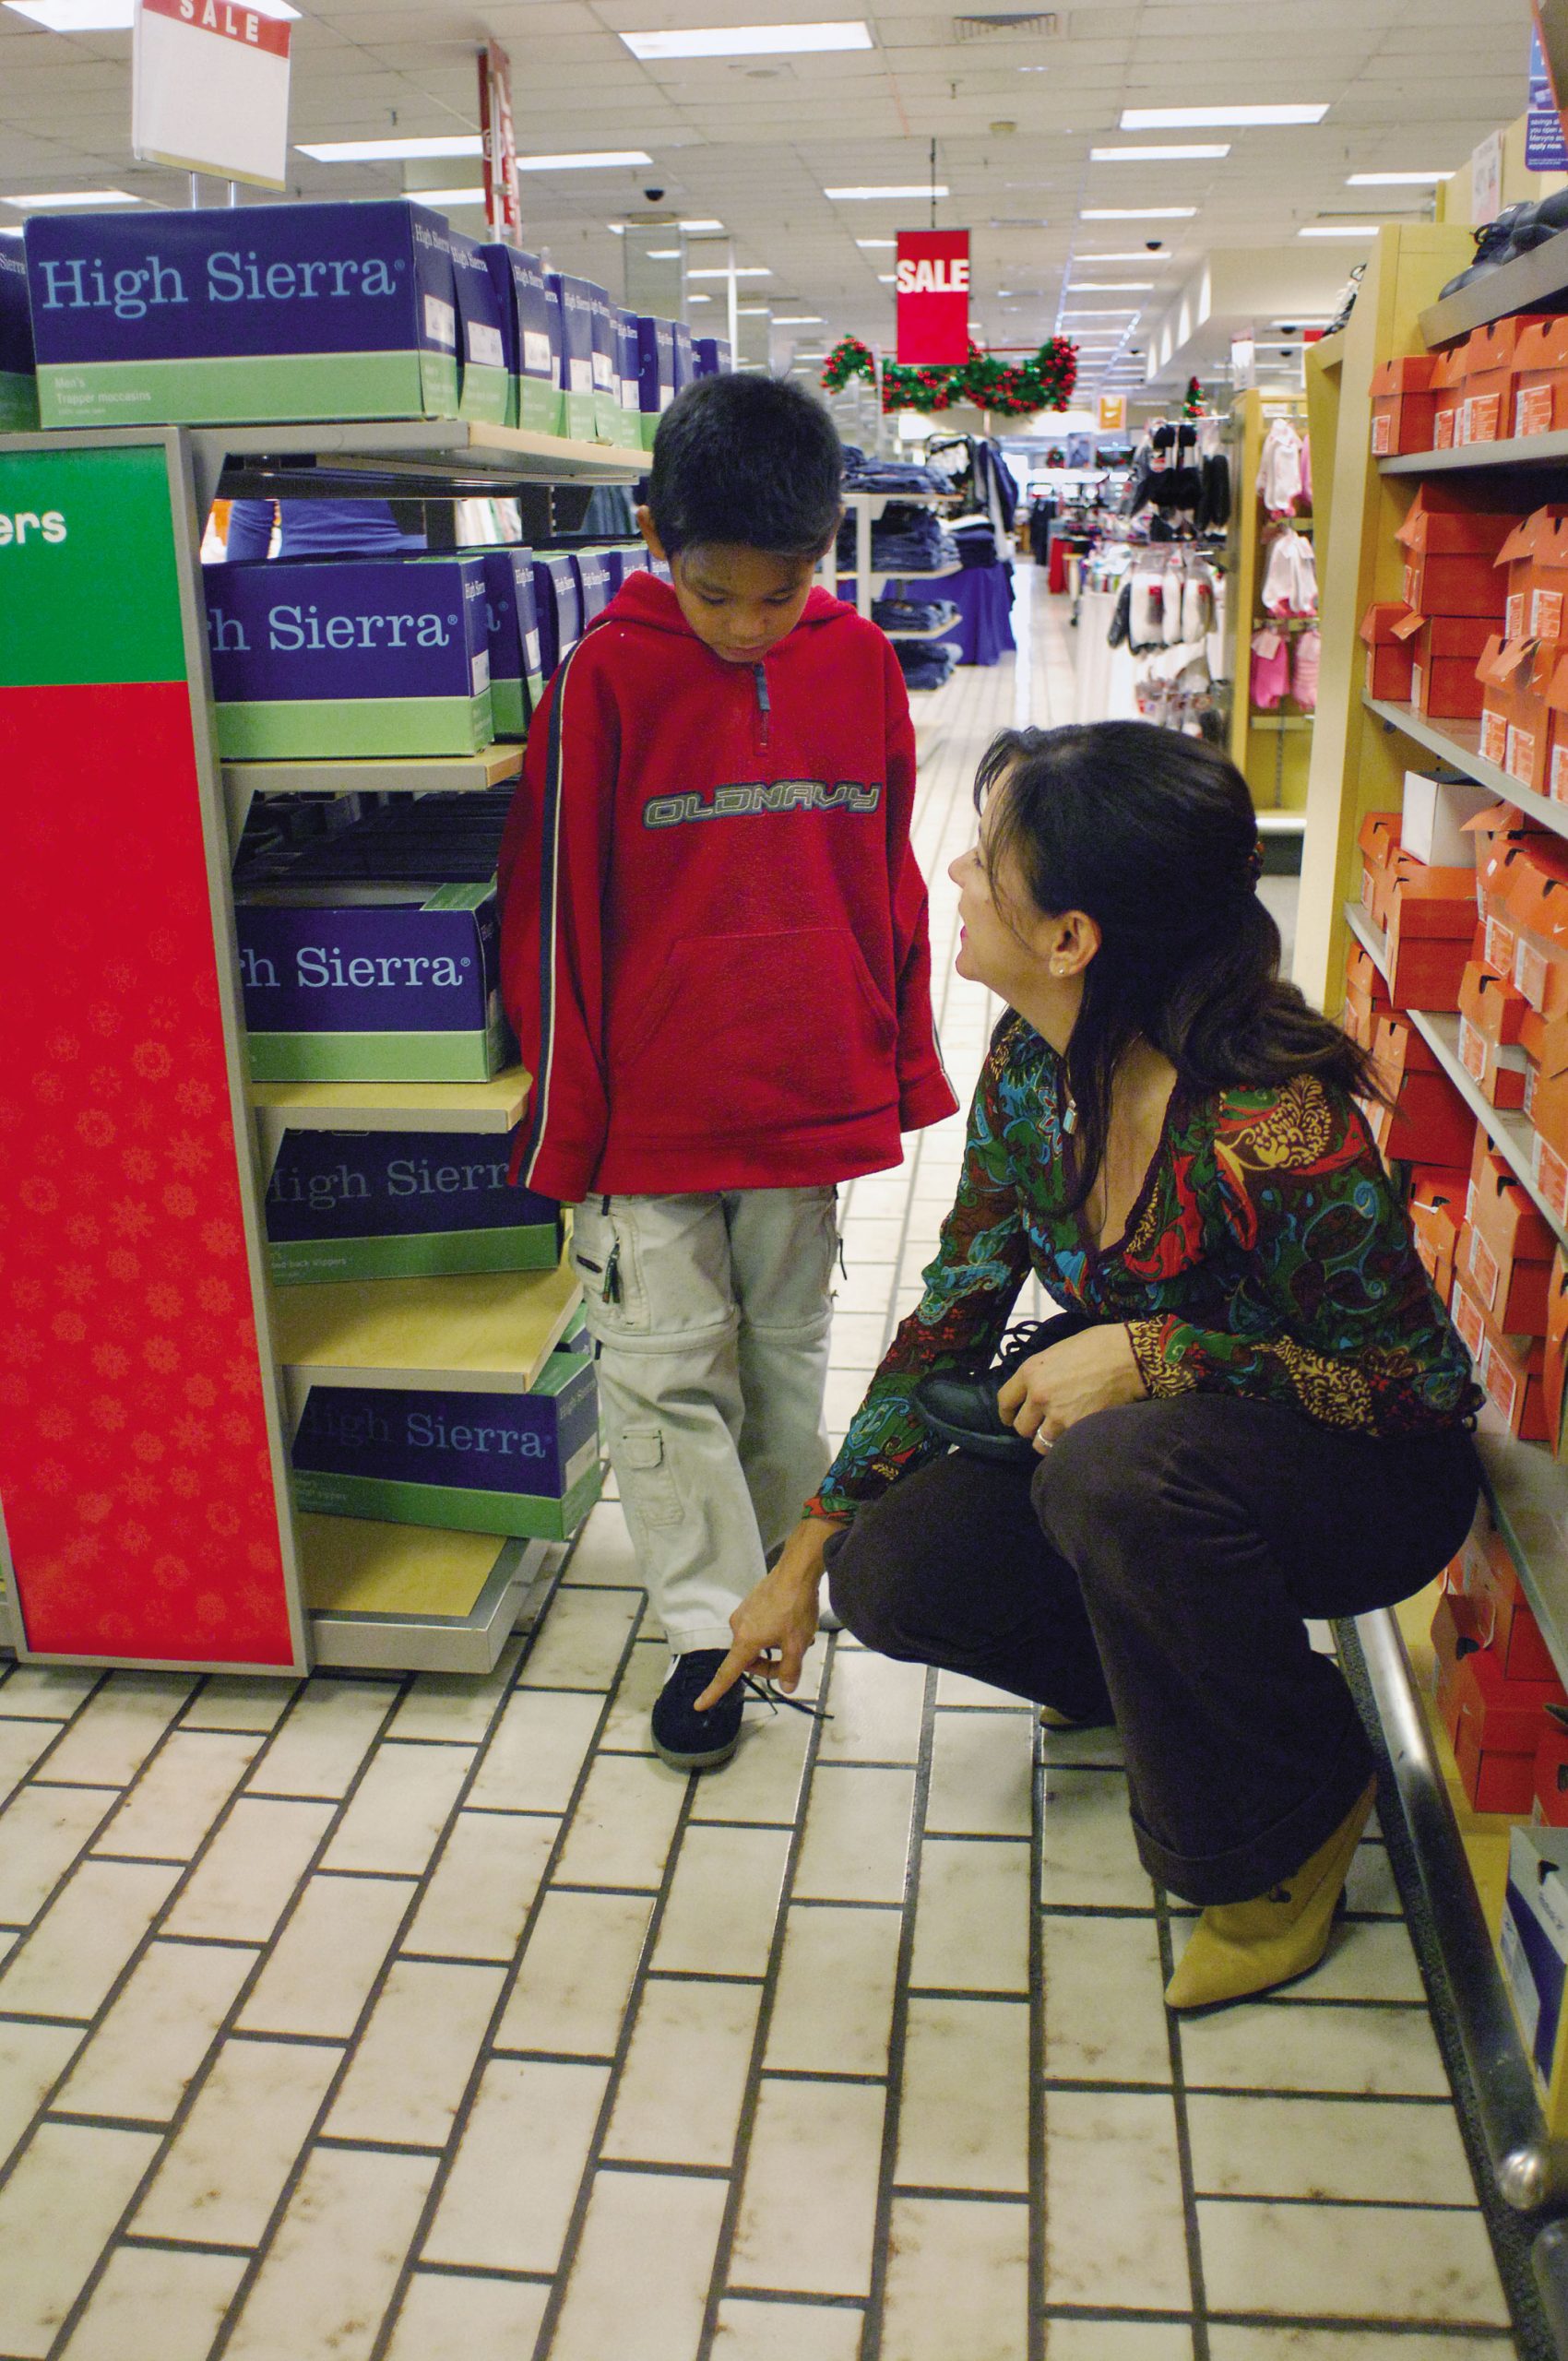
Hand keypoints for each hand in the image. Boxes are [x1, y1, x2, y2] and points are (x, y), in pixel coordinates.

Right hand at [693, 1517, 838, 1710]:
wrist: (796, 1571)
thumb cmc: (795, 1608)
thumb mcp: (797, 1644)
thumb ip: (790, 1670)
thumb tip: (786, 1687)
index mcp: (745, 1641)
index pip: (727, 1673)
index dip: (714, 1691)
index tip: (699, 1704)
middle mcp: (738, 1627)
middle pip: (749, 1658)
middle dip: (770, 1663)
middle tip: (795, 1657)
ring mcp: (744, 1613)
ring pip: (757, 1641)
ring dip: (774, 1645)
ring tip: (799, 1635)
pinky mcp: (752, 1602)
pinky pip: (759, 1626)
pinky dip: (774, 1631)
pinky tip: (792, 1622)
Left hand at [996, 1323, 1146, 1451]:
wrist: (1129, 1358)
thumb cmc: (1098, 1346)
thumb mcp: (1058, 1352)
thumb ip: (1041, 1373)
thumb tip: (1036, 1387)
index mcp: (1030, 1372)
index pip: (1005, 1401)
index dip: (1007, 1413)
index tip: (1011, 1419)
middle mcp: (1039, 1396)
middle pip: (1022, 1428)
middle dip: (1031, 1428)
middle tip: (1043, 1424)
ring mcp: (1058, 1415)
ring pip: (1042, 1442)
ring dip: (1051, 1438)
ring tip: (1063, 1430)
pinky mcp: (1078, 1428)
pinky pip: (1065, 1446)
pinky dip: (1069, 1443)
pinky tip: (1078, 1433)